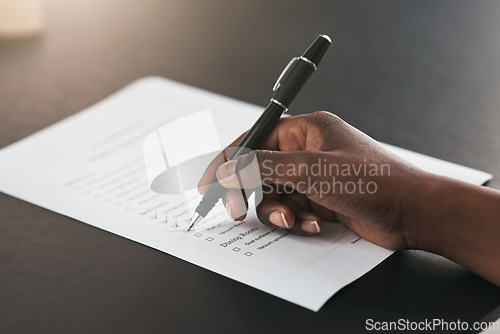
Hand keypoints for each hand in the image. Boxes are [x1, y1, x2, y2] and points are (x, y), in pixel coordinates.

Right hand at [198, 111, 429, 249]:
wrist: (414, 213)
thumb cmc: (375, 181)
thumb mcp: (312, 171)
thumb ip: (264, 168)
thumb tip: (227, 168)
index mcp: (306, 129)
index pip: (254, 140)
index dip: (228, 161)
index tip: (208, 183)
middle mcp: (307, 151)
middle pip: (259, 170)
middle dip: (252, 194)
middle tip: (237, 213)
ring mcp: (313, 177)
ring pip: (274, 195)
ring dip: (278, 211)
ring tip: (295, 220)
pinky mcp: (320, 200)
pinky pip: (292, 209)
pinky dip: (296, 220)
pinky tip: (313, 225)